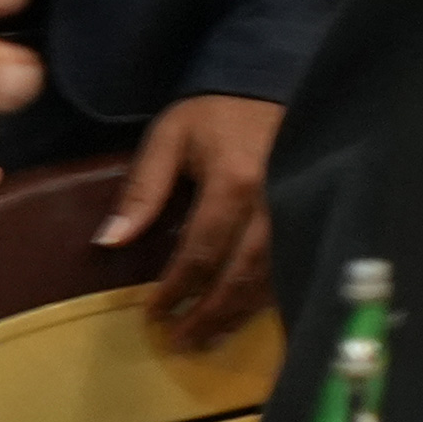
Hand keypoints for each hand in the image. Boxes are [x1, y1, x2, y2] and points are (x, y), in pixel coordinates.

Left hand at [99, 94, 280, 343]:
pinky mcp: (312, 209)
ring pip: (271, 277)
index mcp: (234, 181)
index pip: (201, 252)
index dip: (176, 289)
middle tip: (180, 342)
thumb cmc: (217, 111)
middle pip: (240, 274)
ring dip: (238, 313)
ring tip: (210, 340)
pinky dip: (269, 296)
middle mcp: (273, 201)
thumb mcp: (170, 137)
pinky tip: (248, 314)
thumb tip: (110, 242)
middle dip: (208, 313)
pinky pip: (293, 263)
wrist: (275, 79)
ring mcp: (299, 208)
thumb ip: (142, 189)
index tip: (153, 314)